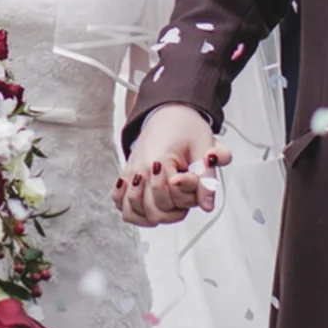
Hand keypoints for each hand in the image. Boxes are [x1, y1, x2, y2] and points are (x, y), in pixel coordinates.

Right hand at [115, 103, 230, 227]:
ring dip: (157, 215)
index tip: (192, 176)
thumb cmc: (185, 127)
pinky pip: (120, 204)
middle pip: (154, 210)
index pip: (172, 196)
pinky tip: (148, 207)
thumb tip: (207, 204)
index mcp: (157, 160)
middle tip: (185, 189)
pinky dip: (133, 212)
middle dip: (176, 207)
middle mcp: (139, 170)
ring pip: (134, 213)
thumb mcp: (203, 147)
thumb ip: (206, 179)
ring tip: (171, 202)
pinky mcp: (126, 177)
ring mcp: (130, 175)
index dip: (189, 192)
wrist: (168, 112)